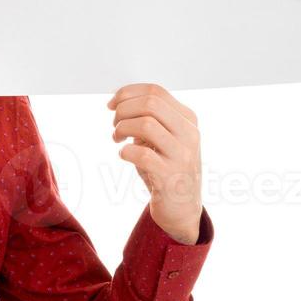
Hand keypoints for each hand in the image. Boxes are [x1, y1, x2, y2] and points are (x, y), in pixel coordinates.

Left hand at [107, 82, 203, 243]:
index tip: (112, 104)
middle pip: (150, 103)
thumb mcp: (163, 139)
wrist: (182, 209)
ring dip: (122, 128)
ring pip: (146, 124)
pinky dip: (126, 151)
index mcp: (187, 120)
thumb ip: (148, 119)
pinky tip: (124, 155)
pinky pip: (141, 154)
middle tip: (114, 125)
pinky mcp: (170, 176)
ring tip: (117, 139)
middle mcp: (188, 134)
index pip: (155, 91)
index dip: (127, 93)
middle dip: (123, 110)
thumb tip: (119, 101)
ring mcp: (182, 155)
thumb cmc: (167, 170)